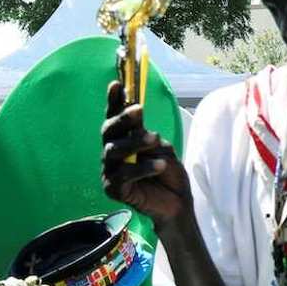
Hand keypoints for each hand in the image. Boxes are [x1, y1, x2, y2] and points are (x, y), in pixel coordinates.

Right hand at [101, 80, 191, 229]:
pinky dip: (141, 168)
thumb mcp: (160, 145)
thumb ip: (145, 130)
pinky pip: (122, 175)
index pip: (115, 117)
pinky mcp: (113, 189)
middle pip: (109, 131)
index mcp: (122, 139)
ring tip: (155, 140)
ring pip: (113, 151)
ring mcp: (110, 171)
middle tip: (139, 110)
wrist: (177, 200)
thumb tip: (135, 110)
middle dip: (122, 118)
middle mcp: (112, 153)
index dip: (114, 101)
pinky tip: (158, 165)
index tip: (117, 84)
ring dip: (135, 143)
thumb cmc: (167, 171)